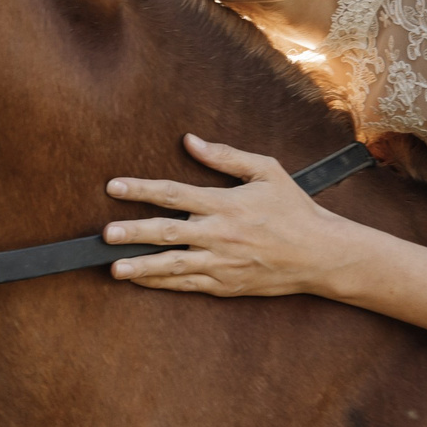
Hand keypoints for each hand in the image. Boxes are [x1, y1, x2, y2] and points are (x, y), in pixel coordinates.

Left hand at [103, 134, 358, 296]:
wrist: (320, 255)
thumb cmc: (294, 209)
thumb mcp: (267, 171)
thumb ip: (226, 157)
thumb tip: (190, 141)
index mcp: (226, 204)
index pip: (174, 194)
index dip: (141, 189)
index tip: (114, 187)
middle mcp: (220, 235)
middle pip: (167, 233)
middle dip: (134, 232)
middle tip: (106, 233)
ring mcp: (222, 263)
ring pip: (173, 265)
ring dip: (142, 267)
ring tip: (114, 268)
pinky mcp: (225, 285)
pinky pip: (187, 285)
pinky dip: (162, 283)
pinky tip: (140, 281)